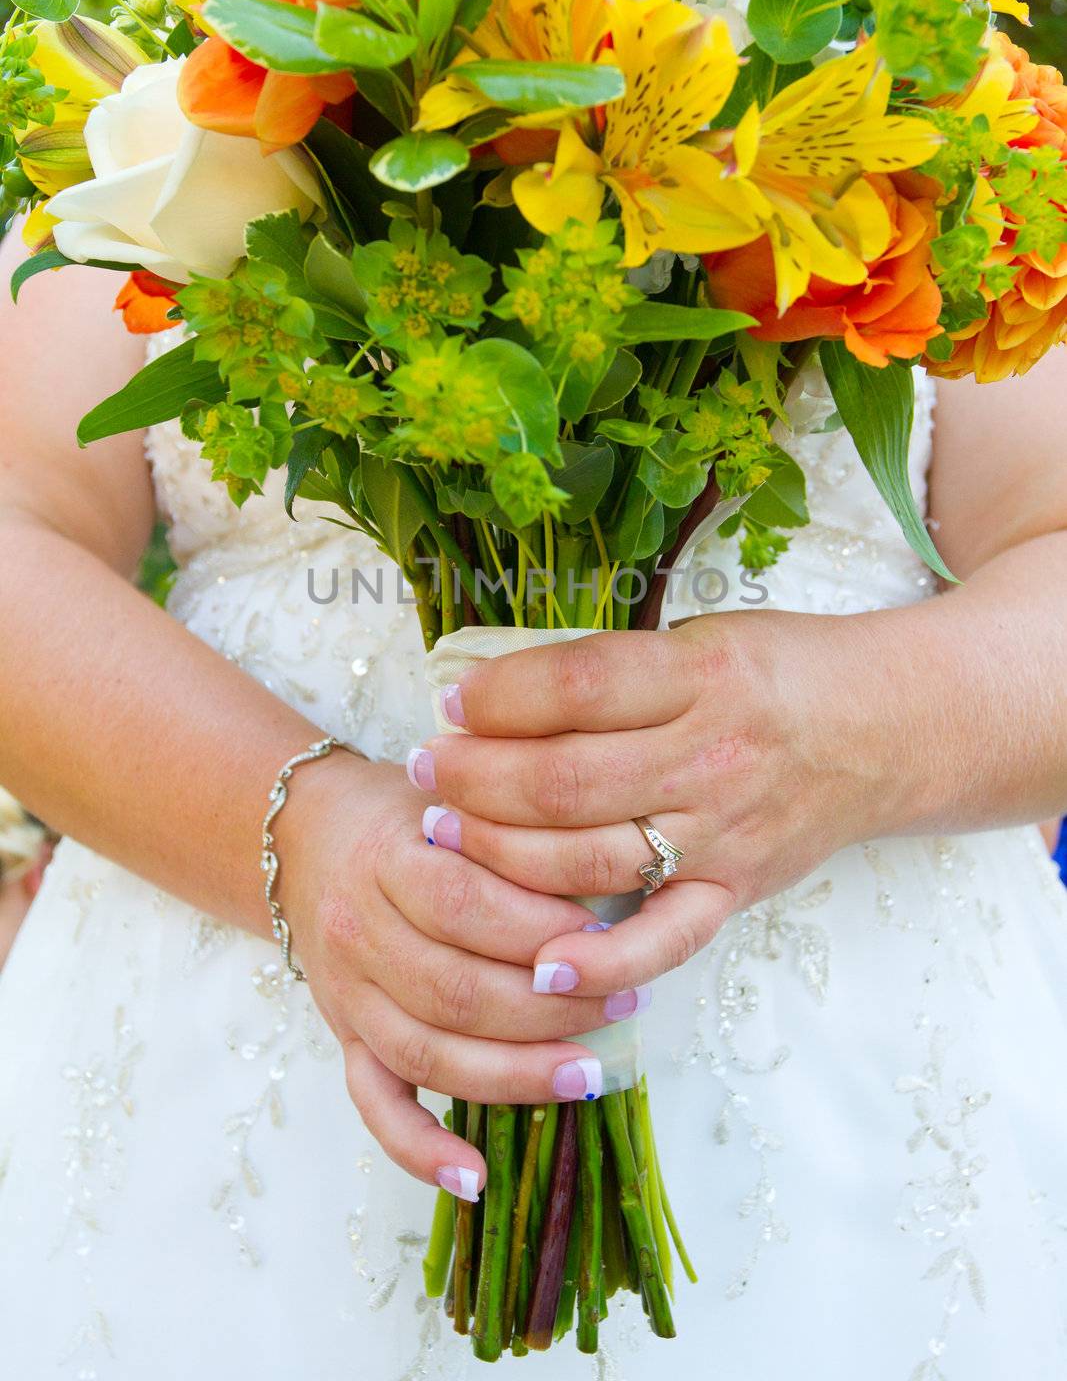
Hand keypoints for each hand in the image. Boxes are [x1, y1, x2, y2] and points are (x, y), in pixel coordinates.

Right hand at [283, 756, 650, 1196]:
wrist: (308, 839)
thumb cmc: (409, 819)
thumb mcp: (457, 802)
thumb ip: (513, 838)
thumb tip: (608, 886)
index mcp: (387, 862)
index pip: (468, 906)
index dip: (543, 932)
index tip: (611, 941)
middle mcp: (358, 932)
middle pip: (455, 989)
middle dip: (549, 1007)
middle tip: (623, 1006)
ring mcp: (347, 994)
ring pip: (427, 1052)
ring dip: (513, 1074)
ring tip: (587, 1075)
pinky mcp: (345, 1039)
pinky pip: (377, 1106)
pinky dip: (421, 1151)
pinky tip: (475, 1176)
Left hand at [409, 611, 911, 999]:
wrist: (890, 727)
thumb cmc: (782, 671)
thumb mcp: (703, 637)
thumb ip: (614, 668)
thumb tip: (494, 687)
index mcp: (701, 676)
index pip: (577, 687)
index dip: (498, 697)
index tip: (449, 703)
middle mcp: (710, 758)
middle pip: (564, 780)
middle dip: (474, 779)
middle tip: (424, 771)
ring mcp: (722, 835)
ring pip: (588, 859)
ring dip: (501, 852)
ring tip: (445, 832)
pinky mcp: (735, 891)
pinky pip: (663, 942)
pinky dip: (601, 963)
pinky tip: (540, 965)